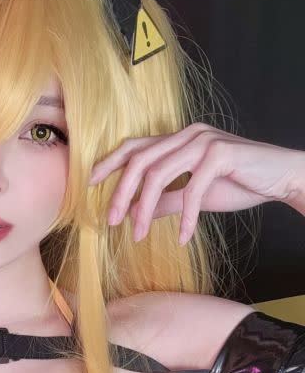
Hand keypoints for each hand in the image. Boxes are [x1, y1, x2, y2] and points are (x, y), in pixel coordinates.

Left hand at [88, 123, 304, 245]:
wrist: (281, 178)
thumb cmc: (240, 183)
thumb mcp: (195, 195)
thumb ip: (166, 200)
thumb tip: (138, 211)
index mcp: (179, 139)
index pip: (136, 146)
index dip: (110, 162)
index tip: (90, 184)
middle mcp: (187, 134)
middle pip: (140, 161)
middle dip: (121, 192)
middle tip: (111, 221)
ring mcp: (203, 141)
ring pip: (159, 174)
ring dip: (145, 209)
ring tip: (137, 234)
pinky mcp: (221, 154)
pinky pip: (193, 190)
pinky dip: (185, 217)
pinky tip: (182, 237)